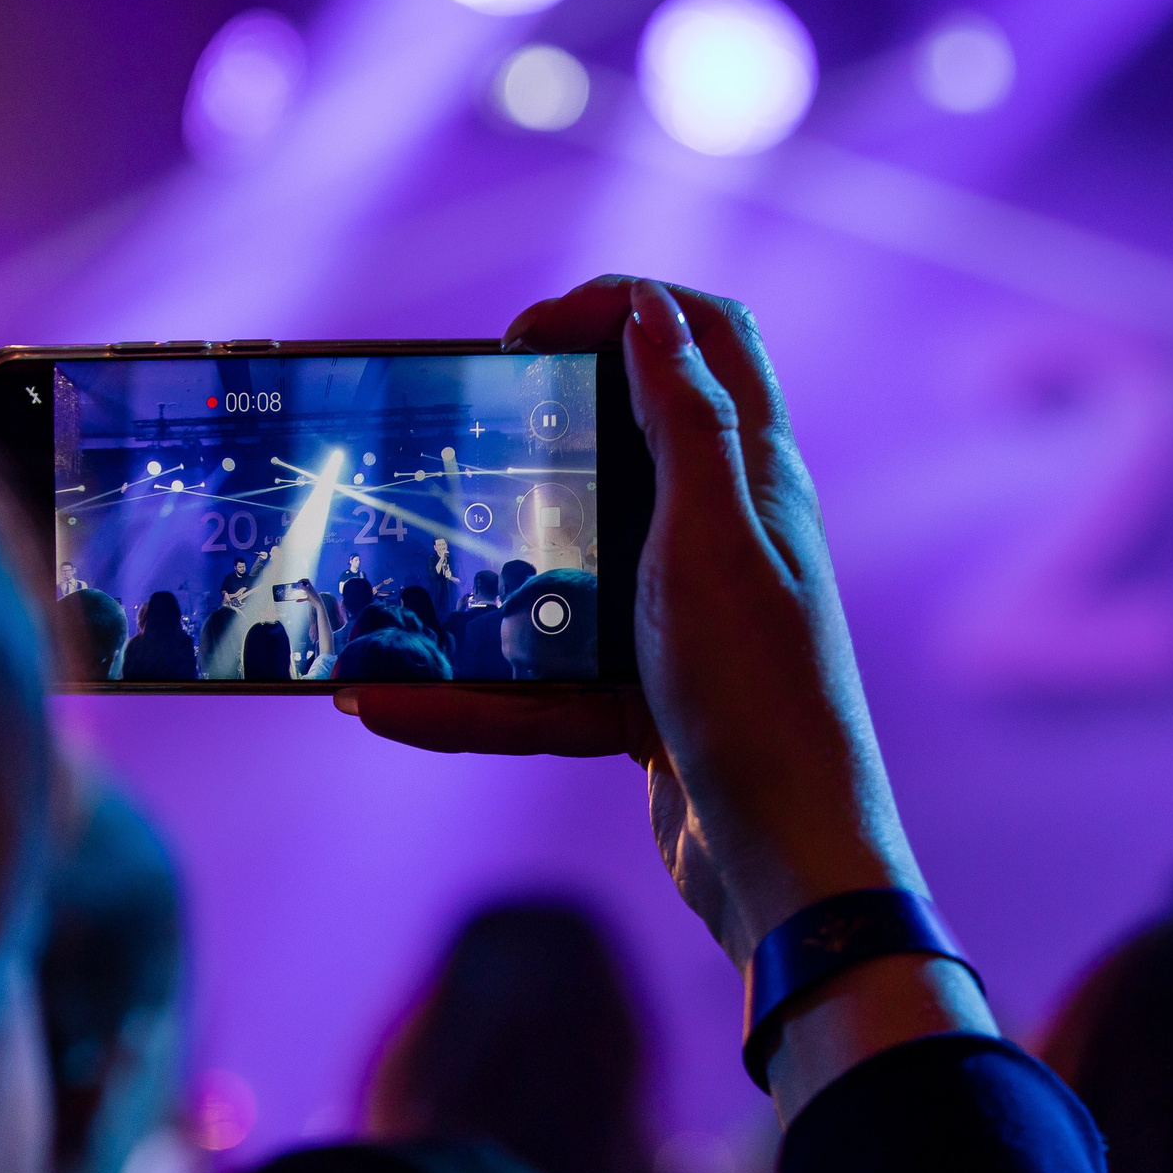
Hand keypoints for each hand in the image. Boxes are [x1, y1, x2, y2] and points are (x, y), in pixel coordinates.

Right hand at [338, 277, 990, 1111]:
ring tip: (396, 570)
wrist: (788, 866)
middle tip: (467, 424)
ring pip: (569, 572)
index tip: (526, 335)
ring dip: (484, 576)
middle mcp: (725, 539)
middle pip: (631, 440)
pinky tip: (384, 709)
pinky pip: (547, 683)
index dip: (622, 306)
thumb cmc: (760, 697)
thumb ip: (685, 426)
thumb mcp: (711, 545)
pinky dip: (473, 699)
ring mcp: (684, 624)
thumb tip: (653, 313)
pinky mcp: (649, 701)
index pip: (706, 337)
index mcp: (755, 480)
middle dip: (542, 422)